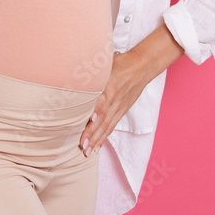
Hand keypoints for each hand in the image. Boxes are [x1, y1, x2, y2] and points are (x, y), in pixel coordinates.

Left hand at [79, 23, 184, 156]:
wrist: (142, 67)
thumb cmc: (120, 62)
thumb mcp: (106, 63)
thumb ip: (92, 70)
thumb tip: (72, 72)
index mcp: (110, 85)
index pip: (101, 101)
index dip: (95, 111)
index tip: (88, 121)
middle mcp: (115, 99)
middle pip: (103, 118)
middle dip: (92, 133)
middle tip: (82, 146)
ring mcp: (119, 106)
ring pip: (107, 126)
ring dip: (97, 139)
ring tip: (88, 151)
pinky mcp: (122, 110)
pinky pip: (112, 126)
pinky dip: (104, 137)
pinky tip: (98, 146)